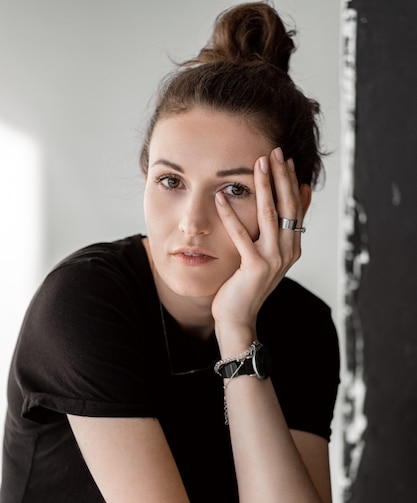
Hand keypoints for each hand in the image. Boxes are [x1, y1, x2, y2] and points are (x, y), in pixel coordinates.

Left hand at [212, 147, 309, 344]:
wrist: (238, 318)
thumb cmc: (247, 285)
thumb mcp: (266, 256)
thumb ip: (276, 233)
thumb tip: (292, 203)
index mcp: (292, 247)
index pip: (295, 207)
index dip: (291, 182)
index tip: (286, 159)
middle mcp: (288, 251)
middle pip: (287, 206)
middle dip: (281, 176)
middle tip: (275, 151)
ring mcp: (273, 259)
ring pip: (270, 215)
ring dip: (264, 186)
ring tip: (258, 163)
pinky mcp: (254, 267)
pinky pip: (242, 235)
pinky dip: (231, 215)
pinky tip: (221, 197)